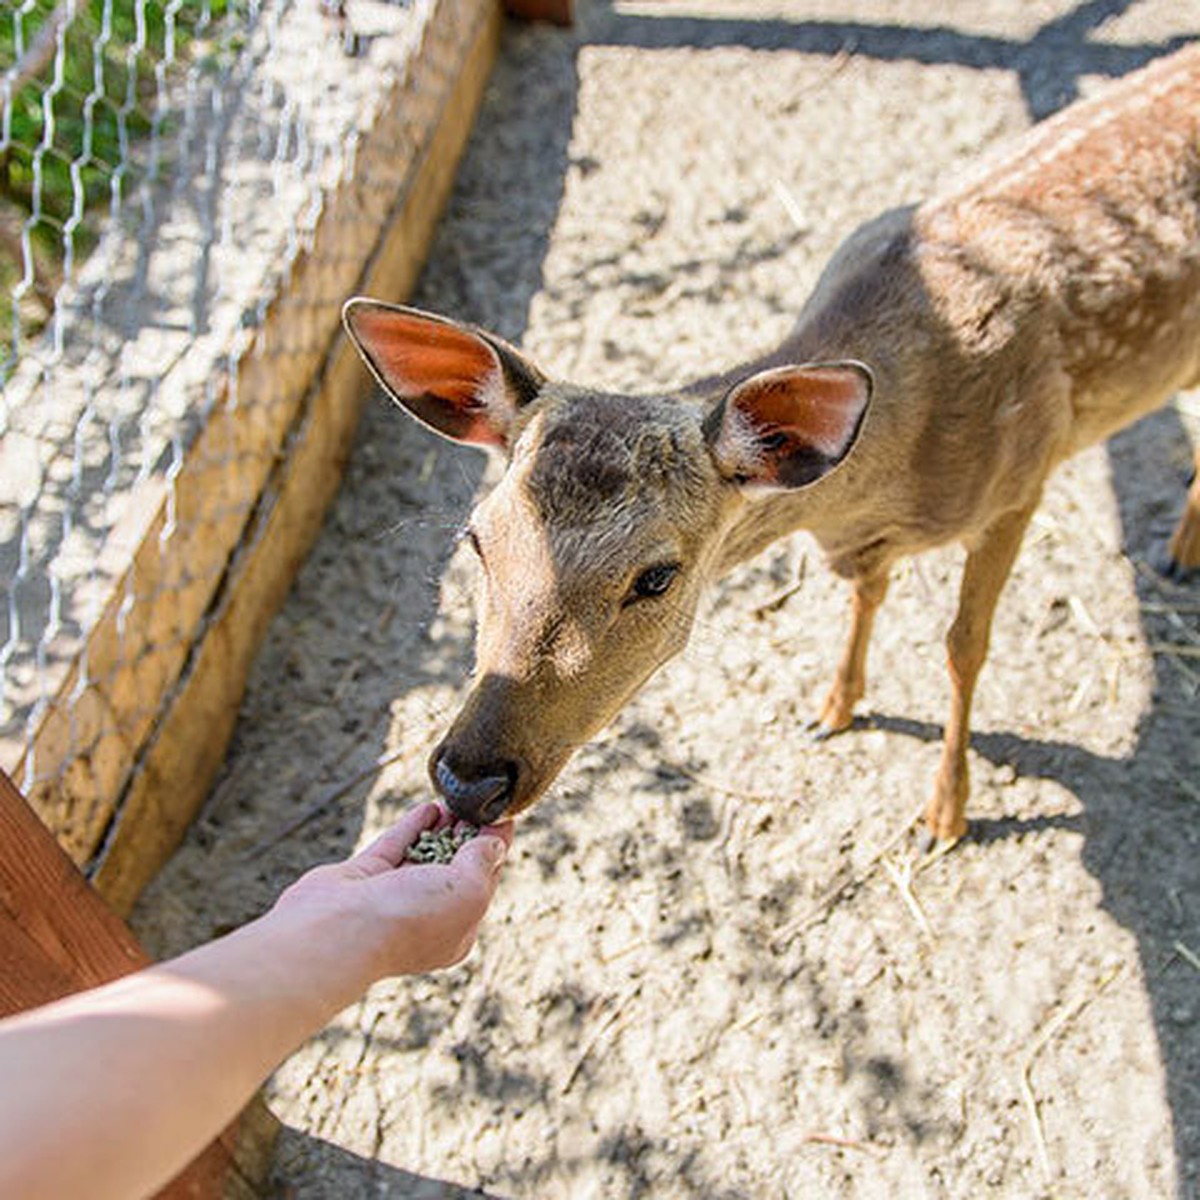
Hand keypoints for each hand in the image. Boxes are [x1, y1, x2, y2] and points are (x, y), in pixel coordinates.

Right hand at [269, 803, 512, 991]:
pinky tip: (430, 806)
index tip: (503, 815)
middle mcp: (424, 915)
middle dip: (467, 834)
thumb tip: (495, 843)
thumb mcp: (468, 891)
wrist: (339, 929)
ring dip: (442, 826)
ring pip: (424, 854)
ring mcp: (391, 895)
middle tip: (480, 801)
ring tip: (459, 799)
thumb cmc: (410, 919)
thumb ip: (483, 863)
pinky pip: (396, 845)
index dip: (494, 848)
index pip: (483, 882)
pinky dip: (414, 825)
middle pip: (454, 867)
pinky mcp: (364, 876)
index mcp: (456, 929)